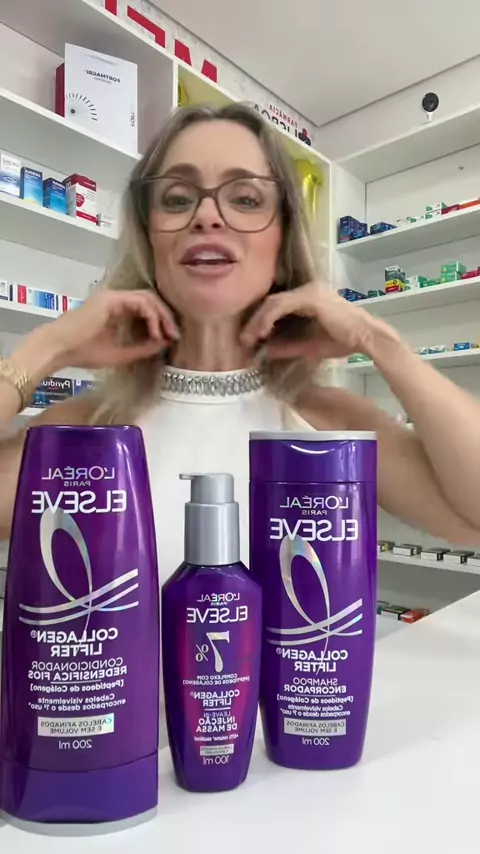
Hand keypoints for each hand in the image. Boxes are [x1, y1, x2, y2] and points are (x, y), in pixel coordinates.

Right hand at [36, 288, 179, 371]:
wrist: (59, 349)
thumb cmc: (83, 353)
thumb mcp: (120, 353)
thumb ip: (142, 348)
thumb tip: (164, 343)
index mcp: (117, 311)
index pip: (147, 309)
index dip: (162, 322)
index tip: (171, 339)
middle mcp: (117, 300)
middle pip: (151, 300)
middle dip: (167, 317)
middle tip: (175, 336)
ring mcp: (114, 297)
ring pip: (148, 298)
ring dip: (162, 315)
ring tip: (168, 334)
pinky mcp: (112, 299)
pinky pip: (140, 301)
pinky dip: (151, 315)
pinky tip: (155, 332)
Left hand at [241, 282, 399, 361]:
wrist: (365, 338)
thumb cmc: (342, 341)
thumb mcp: (308, 346)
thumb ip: (286, 347)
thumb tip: (264, 352)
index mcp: (307, 299)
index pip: (276, 306)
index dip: (260, 322)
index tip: (249, 340)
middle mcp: (306, 290)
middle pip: (271, 302)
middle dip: (254, 322)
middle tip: (243, 340)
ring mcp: (308, 291)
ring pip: (272, 303)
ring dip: (257, 321)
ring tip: (248, 339)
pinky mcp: (310, 296)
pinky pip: (281, 305)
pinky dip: (268, 318)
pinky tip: (260, 332)